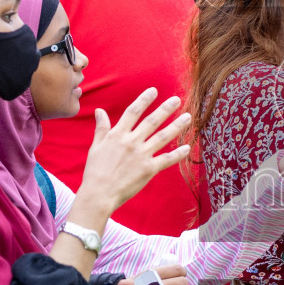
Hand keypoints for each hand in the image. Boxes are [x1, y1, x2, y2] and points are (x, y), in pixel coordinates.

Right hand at [75, 88, 192, 217]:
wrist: (98, 194)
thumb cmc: (95, 171)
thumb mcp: (96, 146)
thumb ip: (101, 128)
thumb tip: (99, 111)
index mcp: (117, 135)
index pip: (133, 111)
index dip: (144, 100)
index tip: (154, 90)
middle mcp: (131, 142)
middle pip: (152, 121)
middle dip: (166, 109)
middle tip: (177, 99)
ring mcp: (141, 155)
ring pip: (163, 137)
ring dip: (177, 126)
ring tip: (188, 117)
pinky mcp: (148, 169)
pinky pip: (166, 159)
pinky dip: (178, 154)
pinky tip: (187, 147)